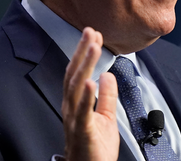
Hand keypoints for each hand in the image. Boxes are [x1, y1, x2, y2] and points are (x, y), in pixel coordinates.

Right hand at [61, 27, 119, 160]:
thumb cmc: (95, 149)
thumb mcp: (106, 117)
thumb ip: (107, 96)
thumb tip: (108, 75)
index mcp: (76, 104)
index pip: (78, 72)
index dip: (83, 53)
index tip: (92, 34)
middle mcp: (71, 109)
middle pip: (74, 75)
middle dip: (82, 52)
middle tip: (91, 32)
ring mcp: (75, 120)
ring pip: (76, 88)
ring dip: (85, 66)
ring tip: (93, 48)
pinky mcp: (83, 132)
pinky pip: (83, 112)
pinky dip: (86, 96)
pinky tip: (91, 81)